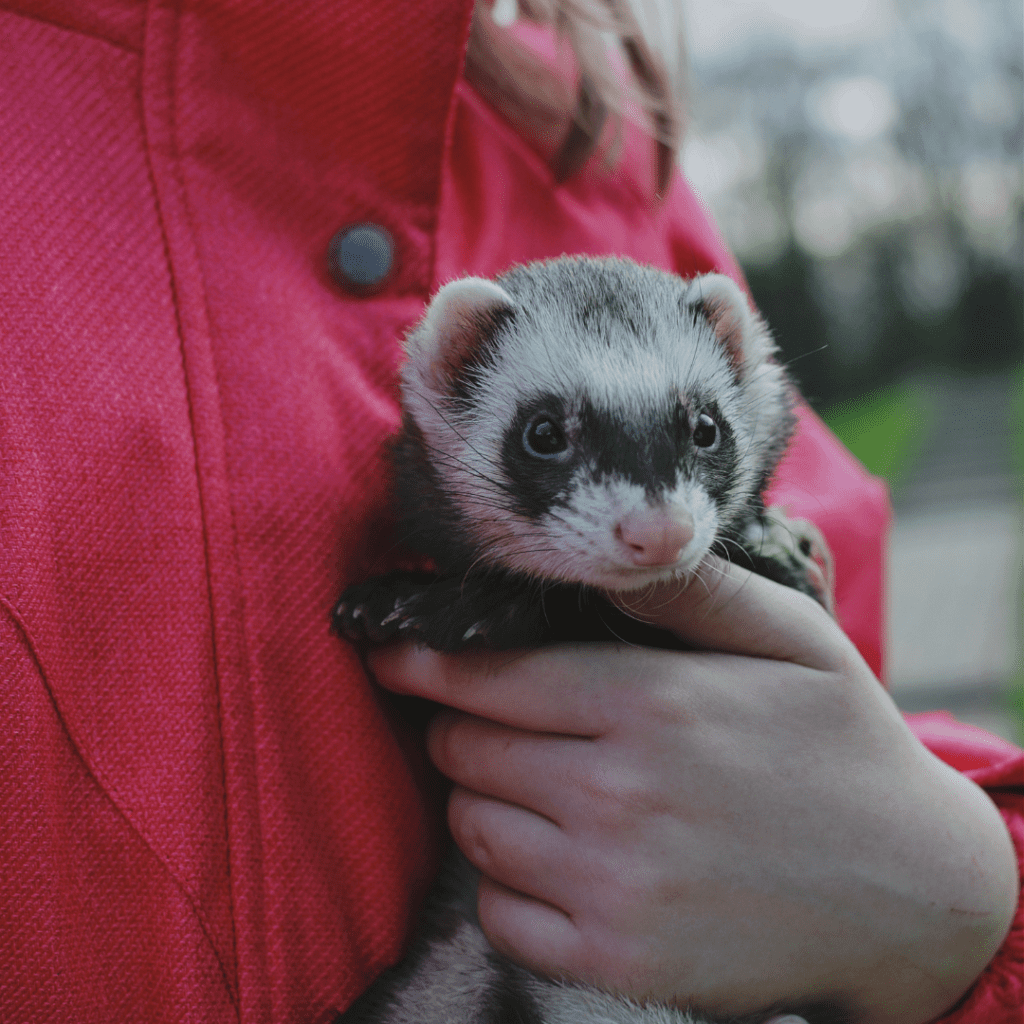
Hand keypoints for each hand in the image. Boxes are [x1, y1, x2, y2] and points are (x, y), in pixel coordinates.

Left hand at [368, 559, 1017, 1023]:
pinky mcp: (617, 959)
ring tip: (539, 787)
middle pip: (464, 751)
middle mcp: (620, 795)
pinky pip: (499, 915)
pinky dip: (505, 884)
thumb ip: (694, 590)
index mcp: (652, 703)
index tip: (389, 656)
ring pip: (472, 829)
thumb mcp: (793, 639)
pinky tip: (556, 860)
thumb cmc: (842, 748)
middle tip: (497, 723)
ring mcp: (615, 886)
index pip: (489, 676)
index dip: (426, 664)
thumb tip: (614, 549)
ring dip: (484, 801)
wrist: (912, 894)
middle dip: (461, 730)